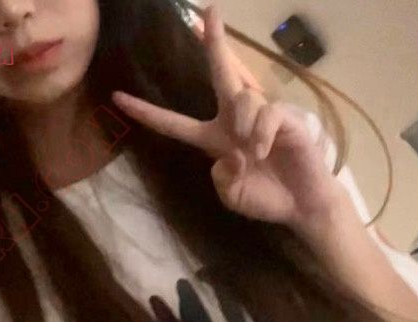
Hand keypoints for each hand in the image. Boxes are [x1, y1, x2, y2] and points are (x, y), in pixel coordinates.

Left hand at [111, 3, 343, 230]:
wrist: (300, 205)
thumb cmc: (265, 198)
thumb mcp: (231, 195)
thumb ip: (220, 178)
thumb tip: (227, 155)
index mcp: (214, 139)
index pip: (174, 123)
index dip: (146, 113)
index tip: (117, 99)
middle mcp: (234, 120)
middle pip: (220, 73)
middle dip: (214, 41)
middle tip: (207, 11)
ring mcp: (259, 116)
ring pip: (241, 98)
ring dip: (243, 124)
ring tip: (255, 154)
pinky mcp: (284, 118)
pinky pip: (266, 114)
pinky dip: (262, 134)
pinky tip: (265, 150)